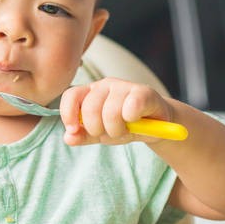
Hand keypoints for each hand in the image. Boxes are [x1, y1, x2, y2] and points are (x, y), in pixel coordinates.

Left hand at [60, 78, 174, 145]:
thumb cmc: (126, 126)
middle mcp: (105, 85)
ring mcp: (124, 86)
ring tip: (125, 130)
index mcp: (90, 93)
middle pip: (90, 108)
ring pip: (110, 111)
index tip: (73, 130)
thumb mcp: (101, 133)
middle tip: (109, 134)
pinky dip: (132, 120)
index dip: (68, 113)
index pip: (71, 96)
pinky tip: (136, 120)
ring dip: (117, 130)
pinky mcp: (143, 92)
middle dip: (97, 129)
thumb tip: (68, 138)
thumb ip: (83, 135)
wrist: (157, 125)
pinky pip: (131, 108)